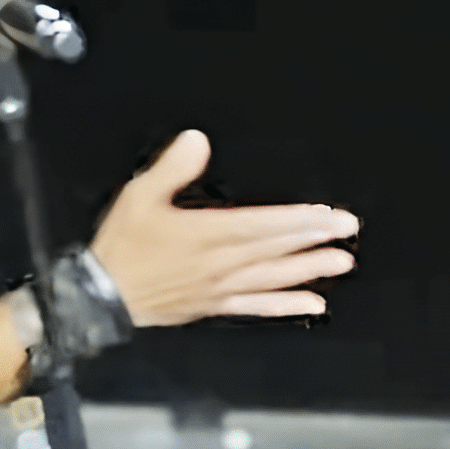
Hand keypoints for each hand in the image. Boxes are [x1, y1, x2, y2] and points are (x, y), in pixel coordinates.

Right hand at [88, 131, 358, 326]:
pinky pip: (258, 307)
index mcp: (206, 234)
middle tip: (347, 234)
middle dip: (315, 240)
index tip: (329, 216)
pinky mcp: (214, 306)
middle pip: (277, 250)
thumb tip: (197, 141)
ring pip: (274, 278)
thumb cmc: (122, 247)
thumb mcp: (139, 196)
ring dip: (310, 270)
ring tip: (340, 263)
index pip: (264, 226)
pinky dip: (287, 305)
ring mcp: (220, 288)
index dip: (300, 220)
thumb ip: (172, 168)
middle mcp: (220, 264)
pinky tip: (312, 303)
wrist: (102, 295)